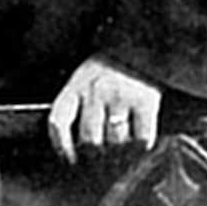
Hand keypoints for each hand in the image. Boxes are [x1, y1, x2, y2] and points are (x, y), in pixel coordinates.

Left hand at [47, 56, 161, 163]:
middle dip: (95, 156)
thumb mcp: (87, 74)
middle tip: (103, 163)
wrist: (147, 42)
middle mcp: (95, 90)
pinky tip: (142, 149)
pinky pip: (141, 138)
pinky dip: (142, 148)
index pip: (59, 122)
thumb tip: (78, 145)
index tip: (70, 159)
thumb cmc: (115, 63)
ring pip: (115, 141)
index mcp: (77, 83)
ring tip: (123, 156)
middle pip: (89, 139)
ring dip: (120, 154)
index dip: (62, 146)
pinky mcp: (146, 101)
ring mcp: (121, 96)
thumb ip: (79, 101)